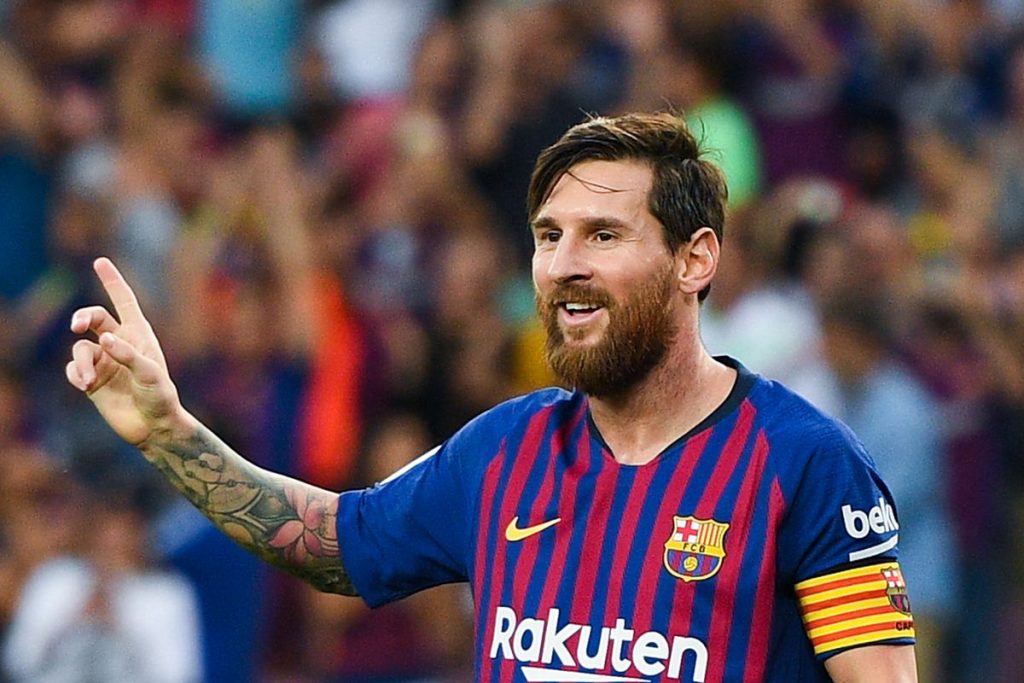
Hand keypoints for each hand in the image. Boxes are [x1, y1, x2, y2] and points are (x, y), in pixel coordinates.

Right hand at [66, 258, 185, 445]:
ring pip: (79, 349)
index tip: (100, 262)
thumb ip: (128, 355)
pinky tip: (85, 385)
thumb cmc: (160, 396)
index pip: (123, 301)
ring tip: (89, 380)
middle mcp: (118, 343)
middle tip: (78, 326)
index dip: (112, 282)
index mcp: (138, 334)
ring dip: (81, 362)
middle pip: (93, 318)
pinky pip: (74, 369)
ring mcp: (104, 361)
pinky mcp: (92, 380)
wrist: (153, 425)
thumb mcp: (151, 374)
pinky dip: (76, 374)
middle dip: (82, 317)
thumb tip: (102, 339)